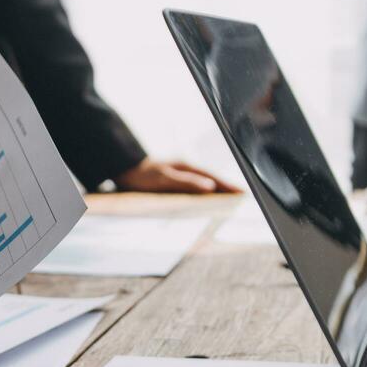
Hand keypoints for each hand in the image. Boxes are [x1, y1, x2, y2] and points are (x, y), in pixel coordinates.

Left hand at [113, 158, 240, 193]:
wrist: (124, 168)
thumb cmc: (142, 175)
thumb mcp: (165, 179)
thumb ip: (187, 182)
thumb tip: (210, 187)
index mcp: (188, 167)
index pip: (214, 178)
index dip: (229, 186)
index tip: (243, 193)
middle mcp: (187, 168)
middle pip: (212, 179)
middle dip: (227, 187)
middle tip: (243, 197)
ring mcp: (182, 173)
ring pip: (204, 182)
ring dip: (217, 190)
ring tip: (230, 199)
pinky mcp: (175, 179)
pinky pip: (196, 186)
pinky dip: (205, 192)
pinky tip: (206, 199)